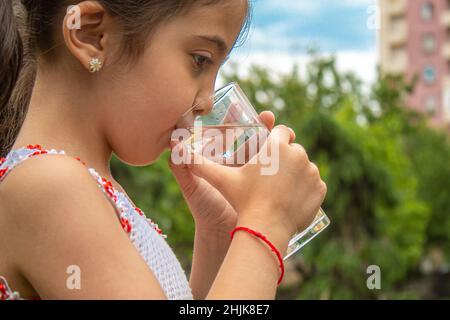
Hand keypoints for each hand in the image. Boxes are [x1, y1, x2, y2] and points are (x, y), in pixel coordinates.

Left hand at [169, 111, 289, 231]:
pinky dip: (291, 167)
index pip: (239, 135)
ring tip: (287, 136)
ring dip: (282, 146)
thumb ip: (181, 167)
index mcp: (228, 161)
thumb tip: (172, 144)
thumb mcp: (193, 186)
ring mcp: (262, 178)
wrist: (222, 235)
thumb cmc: (206, 209)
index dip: (243, 122)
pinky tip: (296, 159)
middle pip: (260, 141)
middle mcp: (246, 167)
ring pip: (275, 157)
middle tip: (270, 118)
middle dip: (267, 128)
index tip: (242, 111)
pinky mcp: (273, 190)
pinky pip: (285, 176)